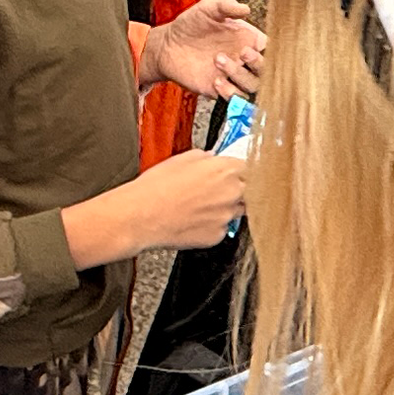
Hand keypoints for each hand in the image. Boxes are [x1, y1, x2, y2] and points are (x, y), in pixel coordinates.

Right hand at [122, 150, 248, 251]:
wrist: (141, 217)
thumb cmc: (156, 188)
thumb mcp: (181, 159)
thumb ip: (206, 158)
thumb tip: (212, 159)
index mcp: (227, 170)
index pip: (252, 167)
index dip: (244, 170)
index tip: (239, 172)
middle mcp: (233, 194)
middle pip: (250, 190)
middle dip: (238, 189)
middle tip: (218, 190)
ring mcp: (227, 217)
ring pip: (237, 211)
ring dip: (225, 207)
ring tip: (201, 205)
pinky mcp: (218, 236)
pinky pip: (222, 228)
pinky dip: (212, 224)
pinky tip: (194, 219)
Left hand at [142, 0, 261, 98]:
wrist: (168, 45)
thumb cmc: (191, 24)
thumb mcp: (207, 9)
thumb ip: (225, 6)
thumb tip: (245, 9)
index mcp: (249, 40)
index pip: (272, 49)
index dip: (272, 49)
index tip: (259, 44)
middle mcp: (246, 60)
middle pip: (267, 70)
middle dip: (259, 63)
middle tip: (243, 52)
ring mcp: (235, 76)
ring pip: (254, 86)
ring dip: (240, 75)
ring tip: (218, 59)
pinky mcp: (222, 91)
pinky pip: (236, 99)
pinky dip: (230, 92)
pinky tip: (216, 80)